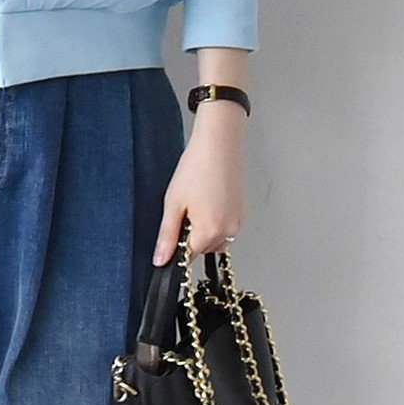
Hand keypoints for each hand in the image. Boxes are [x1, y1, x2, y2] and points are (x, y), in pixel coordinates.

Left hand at [153, 99, 246, 264]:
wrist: (219, 144)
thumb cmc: (197, 168)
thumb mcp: (173, 204)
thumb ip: (167, 236)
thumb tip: (161, 260)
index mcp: (210, 230)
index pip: (189, 256)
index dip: (177, 245)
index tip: (172, 231)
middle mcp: (228, 230)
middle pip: (203, 248)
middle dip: (190, 236)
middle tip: (184, 209)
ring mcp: (238, 221)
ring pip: (215, 239)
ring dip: (203, 230)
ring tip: (197, 202)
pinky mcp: (242, 212)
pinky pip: (225, 226)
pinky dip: (215, 220)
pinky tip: (208, 199)